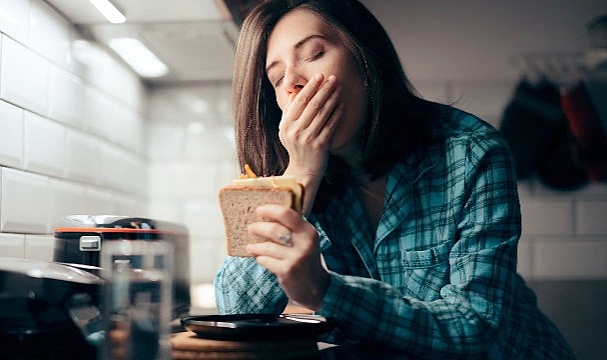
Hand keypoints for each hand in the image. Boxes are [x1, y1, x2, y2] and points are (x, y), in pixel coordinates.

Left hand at [245, 204, 329, 310]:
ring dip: (255, 246)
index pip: (287, 213)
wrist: (316, 287)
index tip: (259, 210)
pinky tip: (260, 258)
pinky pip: (266, 260)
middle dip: (258, 227)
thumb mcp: (305, 241)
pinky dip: (260, 258)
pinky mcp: (287, 271)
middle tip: (250, 228)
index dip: (270, 210)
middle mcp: (305, 243)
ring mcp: (296, 258)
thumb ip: (292, 228)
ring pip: (267, 246)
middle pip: (274, 229)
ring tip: (250, 247)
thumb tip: (267, 215)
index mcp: (309, 232)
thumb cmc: (306, 260)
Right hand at [280, 74, 343, 213]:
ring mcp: (307, 139)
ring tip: (339, 88)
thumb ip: (289, 111)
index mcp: (286, 125)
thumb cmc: (297, 147)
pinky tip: (342, 104)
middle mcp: (295, 131)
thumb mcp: (287, 130)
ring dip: (332, 98)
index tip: (319, 76)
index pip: (299, 101)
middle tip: (333, 78)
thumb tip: (295, 92)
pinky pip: (330, 125)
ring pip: (322, 113)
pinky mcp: (320, 145)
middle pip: (312, 105)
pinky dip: (336, 113)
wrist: (303, 171)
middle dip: (324, 89)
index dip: (310, 87)